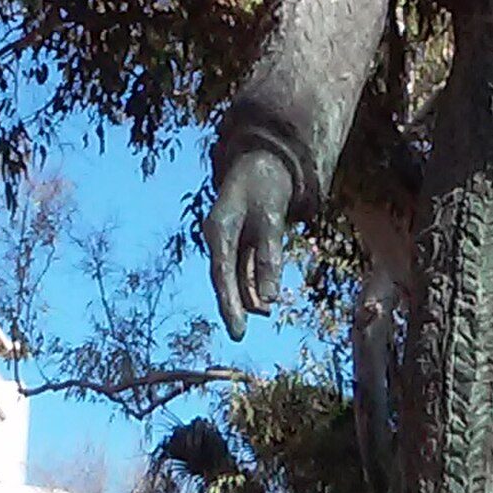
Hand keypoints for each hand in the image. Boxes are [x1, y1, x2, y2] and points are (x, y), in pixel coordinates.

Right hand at [204, 149, 294, 340]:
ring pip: (236, 273)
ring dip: (248, 294)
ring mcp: (229, 236)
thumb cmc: (267, 184)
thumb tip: (271, 298)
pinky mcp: (241, 236)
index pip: (222, 274)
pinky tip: (265, 299)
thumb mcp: (272, 219)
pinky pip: (246, 264)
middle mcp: (220, 235)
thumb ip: (270, 257)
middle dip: (234, 305)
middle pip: (225, 278)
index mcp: (220, 229)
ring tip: (263, 314)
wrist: (266, 157)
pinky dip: (255, 280)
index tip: (236, 330)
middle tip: (239, 334)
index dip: (229, 304)